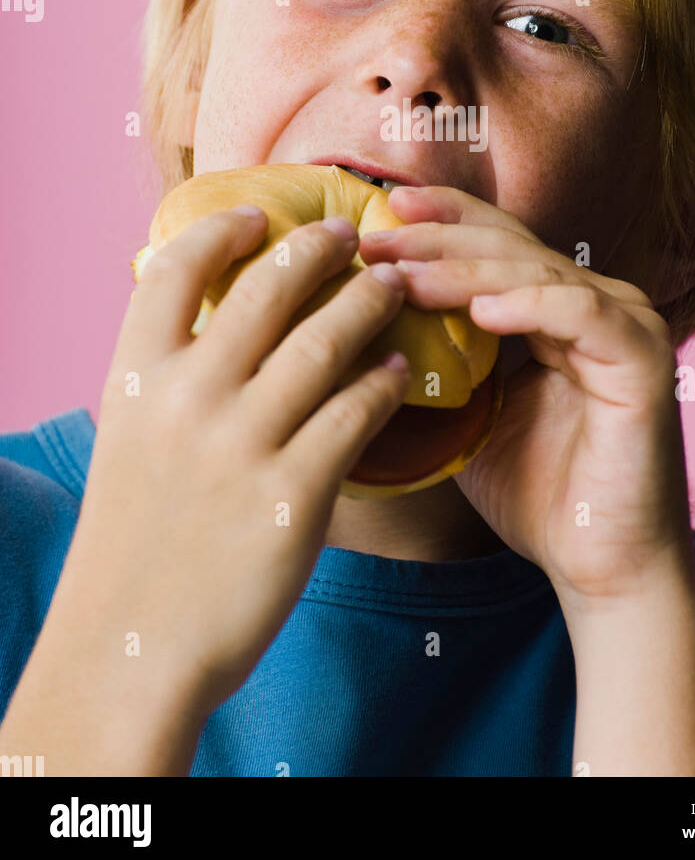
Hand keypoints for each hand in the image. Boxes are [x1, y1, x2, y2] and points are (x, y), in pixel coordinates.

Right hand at [62, 207, 409, 714]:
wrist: (133, 643)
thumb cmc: (135, 539)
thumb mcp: (130, 440)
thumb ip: (168, 378)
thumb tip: (214, 320)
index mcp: (137, 378)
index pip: (173, 267)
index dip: (222, 229)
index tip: (259, 216)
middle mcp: (187, 398)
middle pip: (267, 288)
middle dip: (318, 248)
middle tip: (350, 235)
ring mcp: (241, 444)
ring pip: (326, 340)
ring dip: (367, 302)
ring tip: (391, 286)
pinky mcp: (294, 495)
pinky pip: (355, 413)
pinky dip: (382, 381)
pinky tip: (398, 369)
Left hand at [360, 187, 694, 608]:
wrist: (602, 571)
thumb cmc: (539, 497)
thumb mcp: (469, 418)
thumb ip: (439, 367)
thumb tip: (360, 332)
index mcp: (559, 310)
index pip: (497, 244)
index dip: (441, 220)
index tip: (379, 210)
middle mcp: (597, 304)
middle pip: (511, 247)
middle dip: (437, 236)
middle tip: (376, 233)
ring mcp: (626, 326)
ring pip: (535, 273)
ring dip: (464, 269)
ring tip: (403, 273)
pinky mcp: (643, 361)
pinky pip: (580, 313)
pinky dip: (528, 305)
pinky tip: (479, 309)